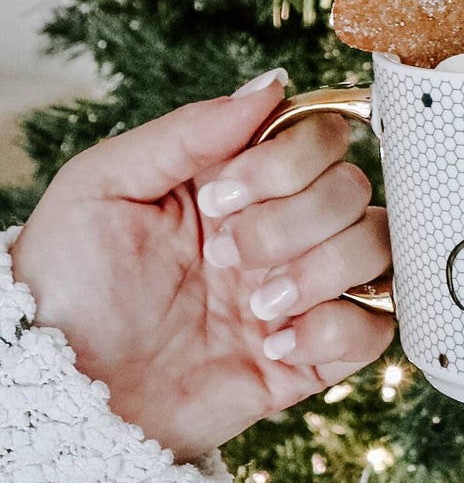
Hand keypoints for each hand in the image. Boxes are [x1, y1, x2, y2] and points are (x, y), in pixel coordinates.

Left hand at [9, 72, 393, 462]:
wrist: (64, 397)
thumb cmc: (72, 288)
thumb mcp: (104, 187)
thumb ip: (188, 130)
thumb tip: (271, 85)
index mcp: (243, 181)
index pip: (320, 136)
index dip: (285, 161)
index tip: (217, 198)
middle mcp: (285, 227)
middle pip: (353, 189)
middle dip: (290, 224)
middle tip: (224, 258)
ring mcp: (306, 288)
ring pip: (377, 247)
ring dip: (320, 272)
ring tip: (257, 310)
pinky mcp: (318, 352)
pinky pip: (379, 324)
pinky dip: (336, 329)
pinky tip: (275, 346)